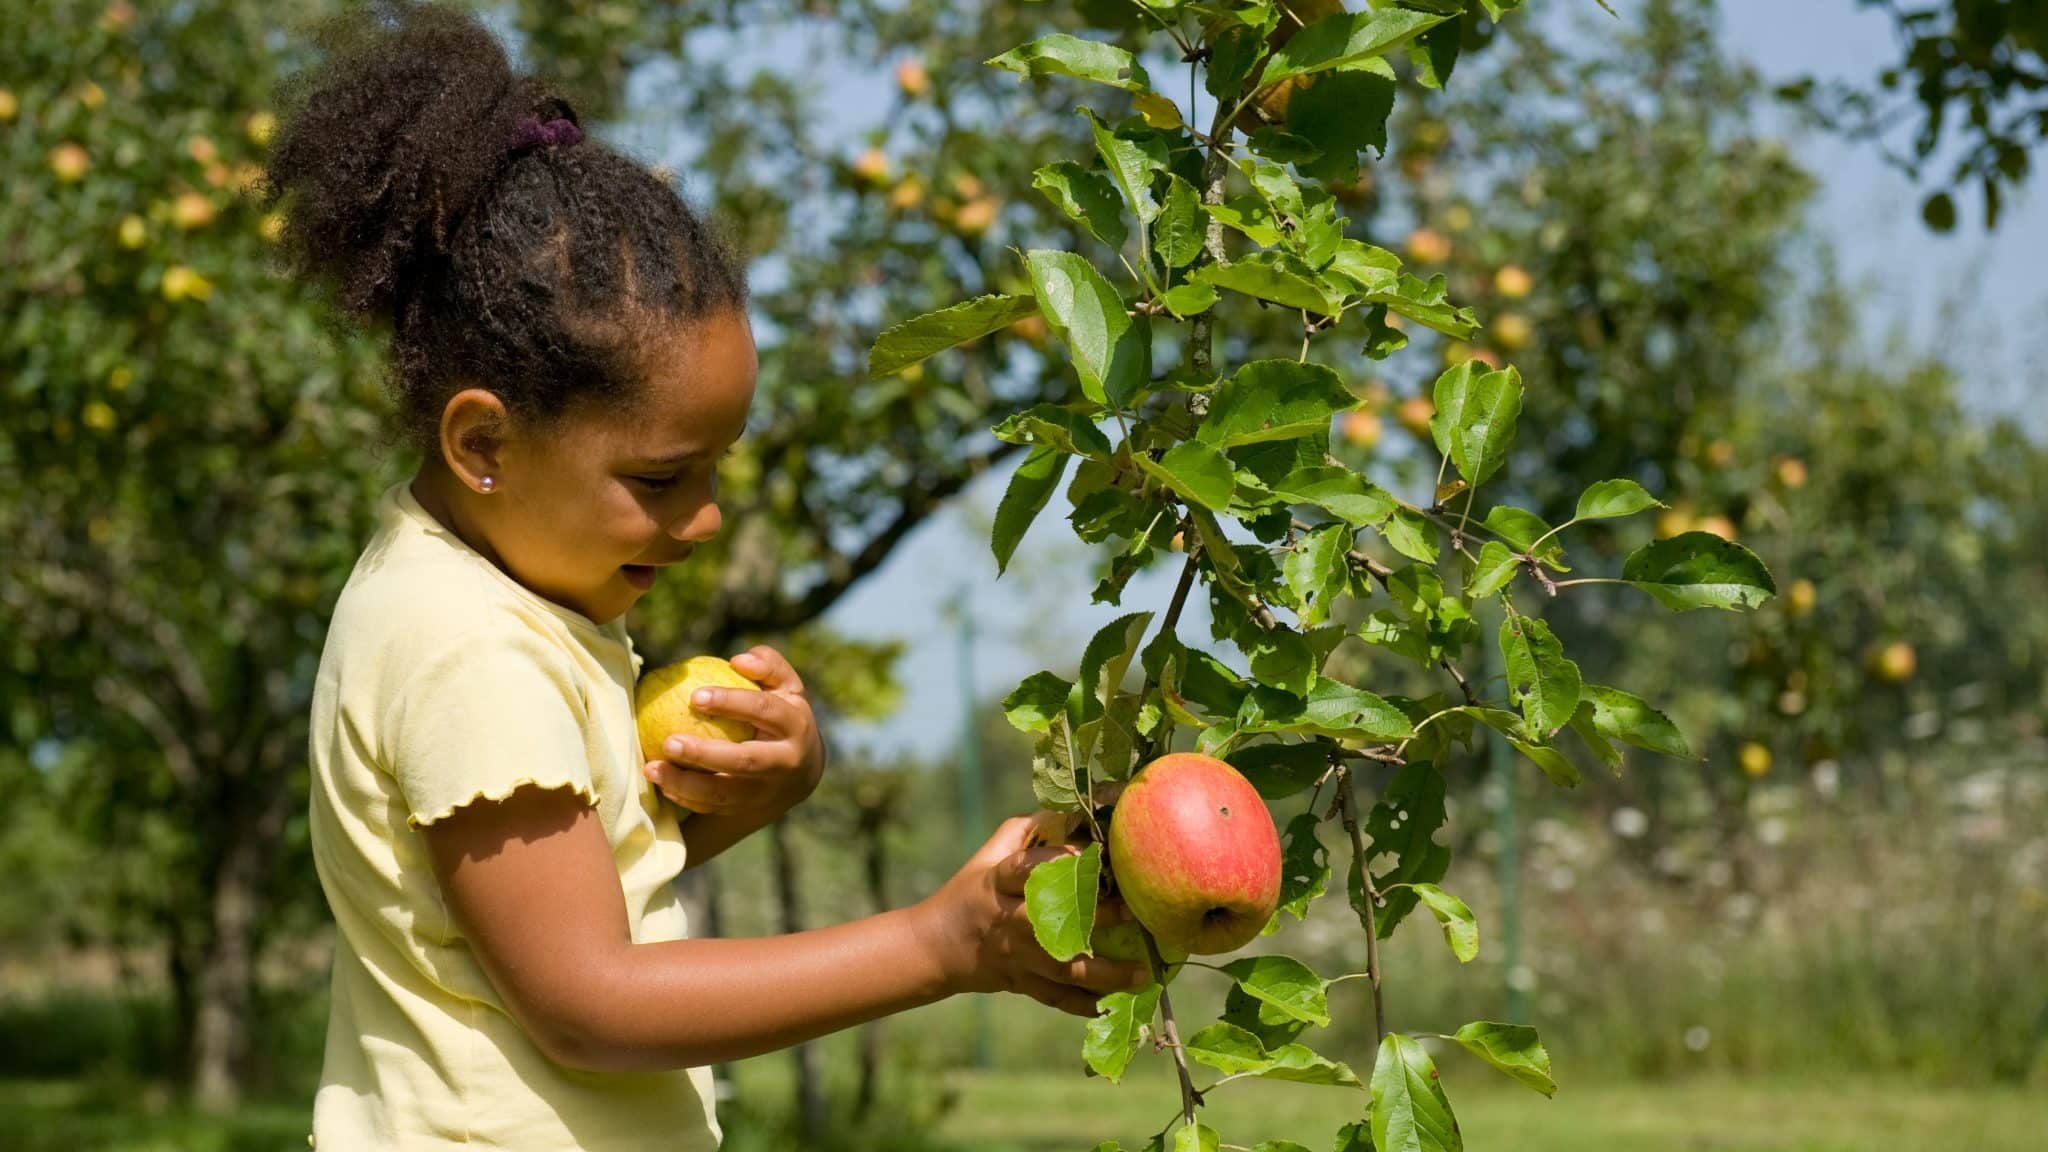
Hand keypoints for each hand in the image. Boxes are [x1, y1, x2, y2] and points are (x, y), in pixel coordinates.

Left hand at [641, 646, 825, 819]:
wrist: (801, 771)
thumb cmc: (783, 715)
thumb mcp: (787, 687)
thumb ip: (767, 665)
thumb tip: (738, 660)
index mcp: (796, 726)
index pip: (764, 710)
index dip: (732, 702)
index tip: (695, 696)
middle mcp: (785, 763)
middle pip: (744, 761)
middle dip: (705, 754)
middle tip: (668, 742)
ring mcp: (765, 791)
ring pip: (724, 793)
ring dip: (685, 784)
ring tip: (652, 768)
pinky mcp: (747, 809)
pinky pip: (712, 807)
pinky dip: (685, 798)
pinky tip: (660, 782)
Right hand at [912, 815, 1150, 1016]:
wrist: (935, 946)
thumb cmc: (971, 890)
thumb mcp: (989, 854)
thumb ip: (1028, 831)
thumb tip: (1074, 812)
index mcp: (997, 882)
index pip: (1027, 867)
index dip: (1062, 860)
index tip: (1098, 855)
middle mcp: (1007, 919)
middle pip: (1053, 920)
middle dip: (1097, 917)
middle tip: (1136, 912)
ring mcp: (1015, 956)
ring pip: (1062, 967)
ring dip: (1104, 972)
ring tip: (1142, 972)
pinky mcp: (1020, 982)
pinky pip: (1054, 997)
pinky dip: (1083, 1004)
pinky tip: (1114, 1005)